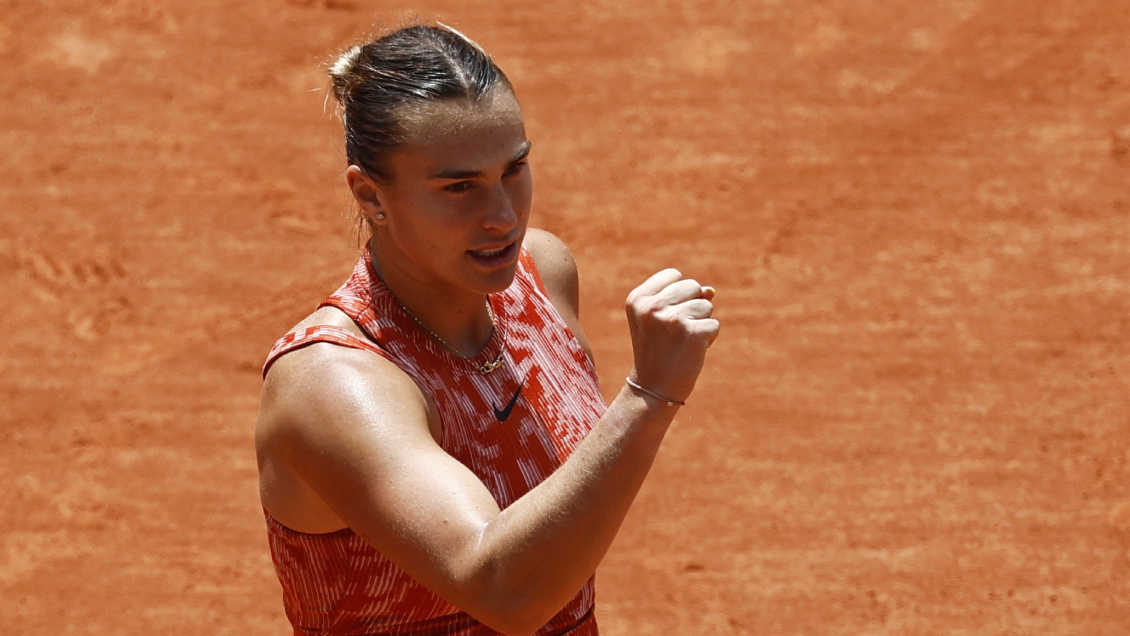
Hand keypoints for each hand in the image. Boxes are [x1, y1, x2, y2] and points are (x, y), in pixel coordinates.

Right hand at [624, 269, 719, 403]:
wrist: (653, 389)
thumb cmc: (658, 351)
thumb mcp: (661, 319)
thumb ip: (684, 298)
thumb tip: (711, 290)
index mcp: (637, 299)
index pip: (674, 275)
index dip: (678, 295)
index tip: (665, 318)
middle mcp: (652, 306)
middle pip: (693, 286)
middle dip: (692, 307)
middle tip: (675, 333)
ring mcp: (672, 319)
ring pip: (707, 305)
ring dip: (701, 323)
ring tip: (682, 342)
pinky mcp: (692, 333)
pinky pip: (714, 325)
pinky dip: (708, 338)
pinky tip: (691, 351)